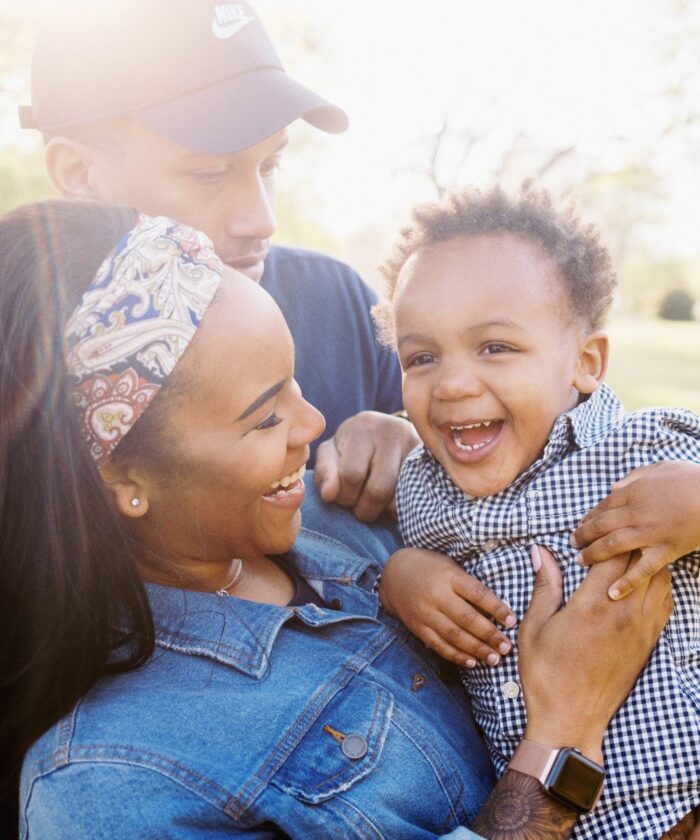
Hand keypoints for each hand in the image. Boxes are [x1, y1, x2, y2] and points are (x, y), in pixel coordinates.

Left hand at [314, 411, 419, 521]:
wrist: (386, 432)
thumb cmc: (352, 447)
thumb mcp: (331, 454)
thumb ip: (325, 474)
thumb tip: (329, 495)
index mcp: (363, 427)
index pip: (352, 475)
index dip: (345, 496)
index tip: (344, 497)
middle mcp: (394, 431)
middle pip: (379, 490)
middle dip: (365, 509)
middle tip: (360, 506)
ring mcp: (417, 446)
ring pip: (400, 498)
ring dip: (384, 511)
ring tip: (376, 504)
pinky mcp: (433, 461)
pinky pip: (417, 497)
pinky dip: (403, 507)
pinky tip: (394, 502)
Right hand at [379, 548, 515, 666]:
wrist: (394, 575)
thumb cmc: (431, 568)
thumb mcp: (451, 567)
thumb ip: (470, 585)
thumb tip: (499, 608)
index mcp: (449, 576)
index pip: (478, 594)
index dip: (497, 608)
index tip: (512, 621)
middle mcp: (436, 595)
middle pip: (467, 618)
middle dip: (490, 635)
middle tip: (507, 647)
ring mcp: (425, 613)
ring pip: (454, 635)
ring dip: (477, 649)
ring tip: (495, 659)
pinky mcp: (417, 627)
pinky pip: (438, 645)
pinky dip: (456, 655)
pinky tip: (472, 662)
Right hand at [519, 545, 671, 763]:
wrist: (570, 719)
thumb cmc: (546, 674)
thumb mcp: (534, 626)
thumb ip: (544, 586)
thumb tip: (541, 552)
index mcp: (592, 606)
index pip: (612, 555)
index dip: (605, 537)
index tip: (593, 531)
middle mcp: (623, 614)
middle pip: (640, 562)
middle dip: (628, 543)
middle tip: (613, 537)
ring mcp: (641, 630)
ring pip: (659, 580)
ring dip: (645, 563)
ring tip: (627, 556)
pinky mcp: (649, 644)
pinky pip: (665, 604)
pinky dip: (657, 585)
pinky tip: (640, 583)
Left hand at [572, 461, 699, 599]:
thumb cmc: (690, 478)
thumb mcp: (658, 468)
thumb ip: (633, 478)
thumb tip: (614, 488)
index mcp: (632, 493)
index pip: (602, 507)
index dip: (588, 517)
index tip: (580, 524)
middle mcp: (635, 513)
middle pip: (601, 526)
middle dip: (583, 536)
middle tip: (572, 543)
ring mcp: (649, 533)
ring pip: (612, 546)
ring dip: (593, 554)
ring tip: (581, 560)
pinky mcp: (665, 550)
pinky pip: (642, 569)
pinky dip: (627, 582)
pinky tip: (613, 593)